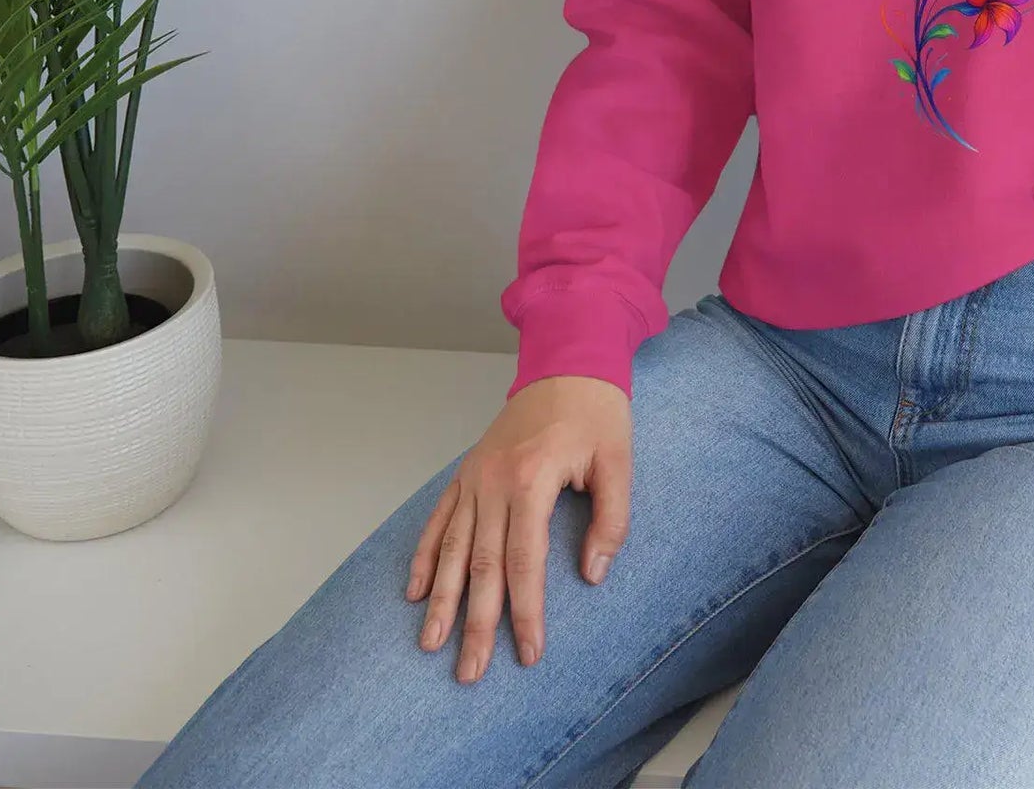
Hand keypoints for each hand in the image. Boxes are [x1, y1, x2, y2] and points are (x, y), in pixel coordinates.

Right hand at [406, 374, 630, 683]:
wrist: (568, 361)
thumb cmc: (597, 412)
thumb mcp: (619, 461)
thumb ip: (611, 520)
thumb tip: (592, 575)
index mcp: (532, 480)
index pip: (525, 562)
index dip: (526, 611)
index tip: (528, 653)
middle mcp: (494, 482)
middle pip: (481, 564)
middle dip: (475, 622)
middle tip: (469, 672)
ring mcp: (475, 476)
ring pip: (451, 548)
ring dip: (440, 599)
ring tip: (430, 644)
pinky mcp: (467, 472)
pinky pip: (439, 519)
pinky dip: (423, 556)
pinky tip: (414, 591)